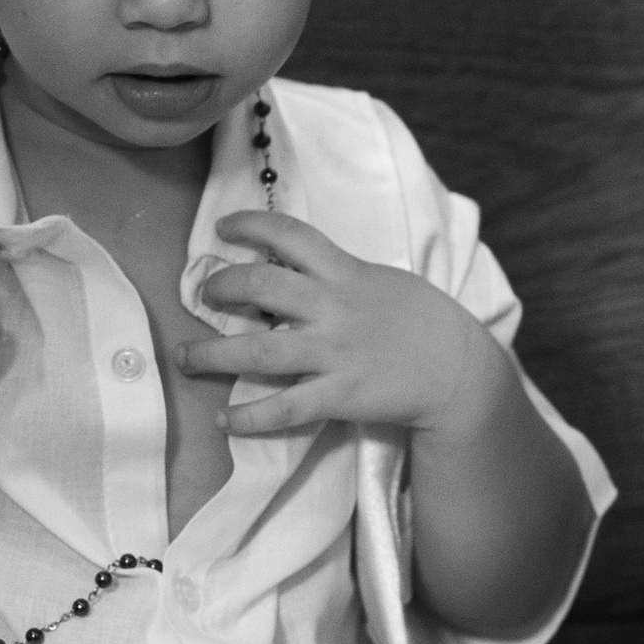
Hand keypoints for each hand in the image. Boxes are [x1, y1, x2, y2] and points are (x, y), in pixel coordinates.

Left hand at [176, 210, 502, 440]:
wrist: (458, 370)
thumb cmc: (420, 320)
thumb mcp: (381, 280)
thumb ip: (337, 273)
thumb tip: (292, 264)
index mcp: (346, 272)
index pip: (290, 234)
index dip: (250, 224)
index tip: (224, 227)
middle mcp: (333, 308)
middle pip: (261, 286)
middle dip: (220, 286)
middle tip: (203, 294)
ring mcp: (334, 354)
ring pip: (258, 352)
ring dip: (211, 355)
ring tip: (184, 357)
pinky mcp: (339, 396)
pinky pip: (284, 408)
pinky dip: (248, 416)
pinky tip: (223, 419)